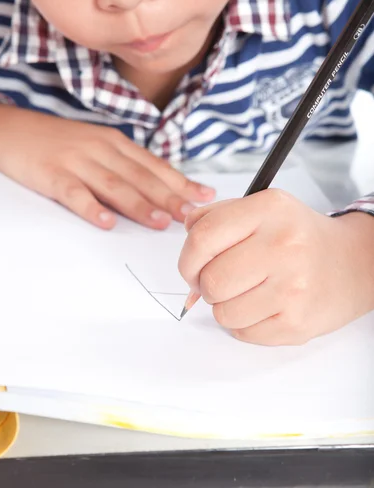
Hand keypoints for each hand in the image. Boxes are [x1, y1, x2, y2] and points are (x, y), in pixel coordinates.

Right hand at [0, 102, 214, 228]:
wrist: (8, 128)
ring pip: (114, 185)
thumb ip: (121, 164)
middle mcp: (100, 149)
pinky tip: (105, 222)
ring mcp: (75, 161)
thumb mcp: (94, 144)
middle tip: (192, 216)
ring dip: (139, 204)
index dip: (180, 182)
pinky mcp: (51, 174)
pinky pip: (74, 193)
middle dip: (169, 197)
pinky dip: (91, 207)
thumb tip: (153, 189)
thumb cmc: (56, 140)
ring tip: (159, 222)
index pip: (154, 165)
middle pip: (140, 177)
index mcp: (114, 142)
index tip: (204, 197)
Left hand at [178, 189, 373, 344]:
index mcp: (268, 210)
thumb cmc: (299, 236)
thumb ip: (218, 215)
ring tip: (249, 292)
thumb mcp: (263, 208)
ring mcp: (292, 287)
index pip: (203, 237)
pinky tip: (265, 306)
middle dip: (206, 286)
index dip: (188, 258)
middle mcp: (283, 245)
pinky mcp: (297, 323)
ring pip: (222, 313)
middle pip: (210, 280)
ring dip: (226, 307)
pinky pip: (243, 333)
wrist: (354, 262)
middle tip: (220, 282)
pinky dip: (245, 324)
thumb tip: (187, 233)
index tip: (192, 267)